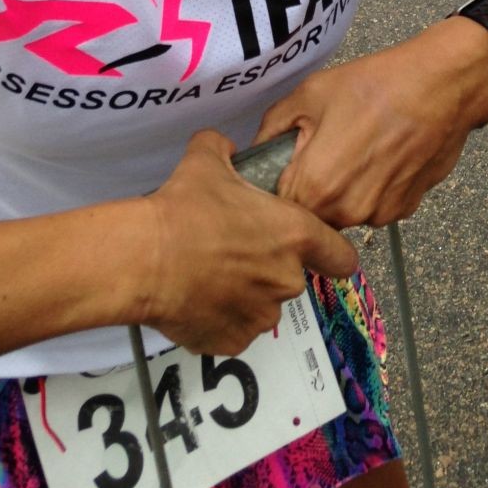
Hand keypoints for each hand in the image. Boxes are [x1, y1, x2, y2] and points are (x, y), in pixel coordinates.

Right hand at [135, 131, 356, 355]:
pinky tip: (195, 297)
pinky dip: (220, 318)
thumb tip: (225, 145)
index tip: (321, 253)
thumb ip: (224, 147)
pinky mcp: (232, 341)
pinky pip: (234, 329)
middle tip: (232, 250)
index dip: (333, 254)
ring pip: (262, 306)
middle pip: (291, 278)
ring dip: (245, 294)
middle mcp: (287, 280)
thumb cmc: (184, 208)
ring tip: (208, 273)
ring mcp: (261, 316)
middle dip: (267, 267)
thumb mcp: (206, 159)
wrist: (145, 259)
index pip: (342, 256)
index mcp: (293, 235)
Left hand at [254, 18, 487, 227]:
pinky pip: (375, 206)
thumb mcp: (311, 93)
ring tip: (359, 146)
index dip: (281, 185)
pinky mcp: (406, 210)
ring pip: (346, 211)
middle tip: (326, 148)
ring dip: (345, 189)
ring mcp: (380, 214)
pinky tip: (383, 154)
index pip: (280, 208)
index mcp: (316, 187)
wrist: (440, 85)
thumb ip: (273, 127)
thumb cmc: (376, 85)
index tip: (287, 165)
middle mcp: (348, 212)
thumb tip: (255, 150)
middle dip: (313, 188)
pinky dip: (374, 187)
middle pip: (314, 214)